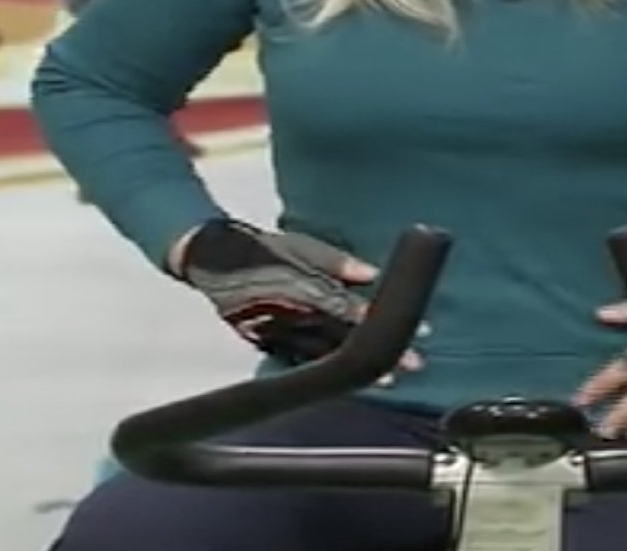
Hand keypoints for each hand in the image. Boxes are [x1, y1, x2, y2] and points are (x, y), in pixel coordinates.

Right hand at [175, 219, 423, 380]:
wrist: (210, 258)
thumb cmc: (262, 248)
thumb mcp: (301, 245)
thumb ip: (337, 262)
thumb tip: (372, 273)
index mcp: (304, 288)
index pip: (353, 310)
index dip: (383, 322)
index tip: (415, 329)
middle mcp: (293, 315)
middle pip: (344, 338)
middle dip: (378, 353)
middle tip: (412, 365)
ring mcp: (278, 333)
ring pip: (324, 356)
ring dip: (355, 369)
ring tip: (386, 380)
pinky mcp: (264, 343)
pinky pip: (299, 360)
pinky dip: (323, 371)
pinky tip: (342, 381)